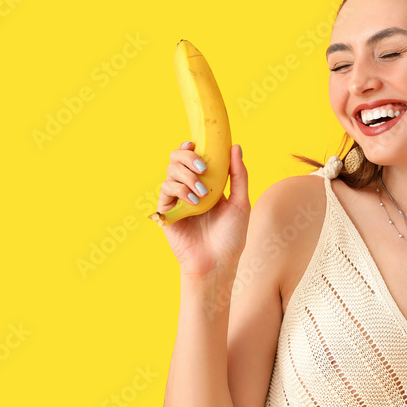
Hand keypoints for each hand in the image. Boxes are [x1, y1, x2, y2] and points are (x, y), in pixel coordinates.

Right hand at [157, 142, 248, 275]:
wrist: (217, 263)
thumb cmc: (231, 236)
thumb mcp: (240, 203)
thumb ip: (238, 175)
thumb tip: (235, 147)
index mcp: (207, 184)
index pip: (194, 157)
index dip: (192, 147)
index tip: (197, 143)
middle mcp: (190, 189)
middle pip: (177, 159)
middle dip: (188, 157)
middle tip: (203, 168)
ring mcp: (177, 199)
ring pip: (171, 172)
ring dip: (187, 177)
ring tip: (202, 194)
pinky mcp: (167, 211)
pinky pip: (166, 189)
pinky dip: (180, 190)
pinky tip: (194, 203)